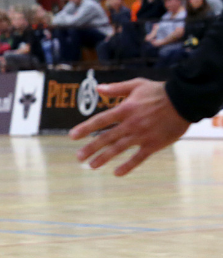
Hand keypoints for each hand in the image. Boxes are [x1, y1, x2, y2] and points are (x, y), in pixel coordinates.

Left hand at [69, 79, 189, 175]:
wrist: (185, 100)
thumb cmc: (159, 91)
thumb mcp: (136, 84)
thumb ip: (116, 88)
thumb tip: (98, 88)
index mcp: (125, 109)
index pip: (100, 120)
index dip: (85, 128)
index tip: (72, 136)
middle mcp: (131, 124)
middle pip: (106, 138)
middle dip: (90, 148)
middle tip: (78, 158)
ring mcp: (142, 135)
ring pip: (119, 149)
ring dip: (104, 158)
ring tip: (92, 166)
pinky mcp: (154, 144)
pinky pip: (138, 158)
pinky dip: (127, 166)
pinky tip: (117, 173)